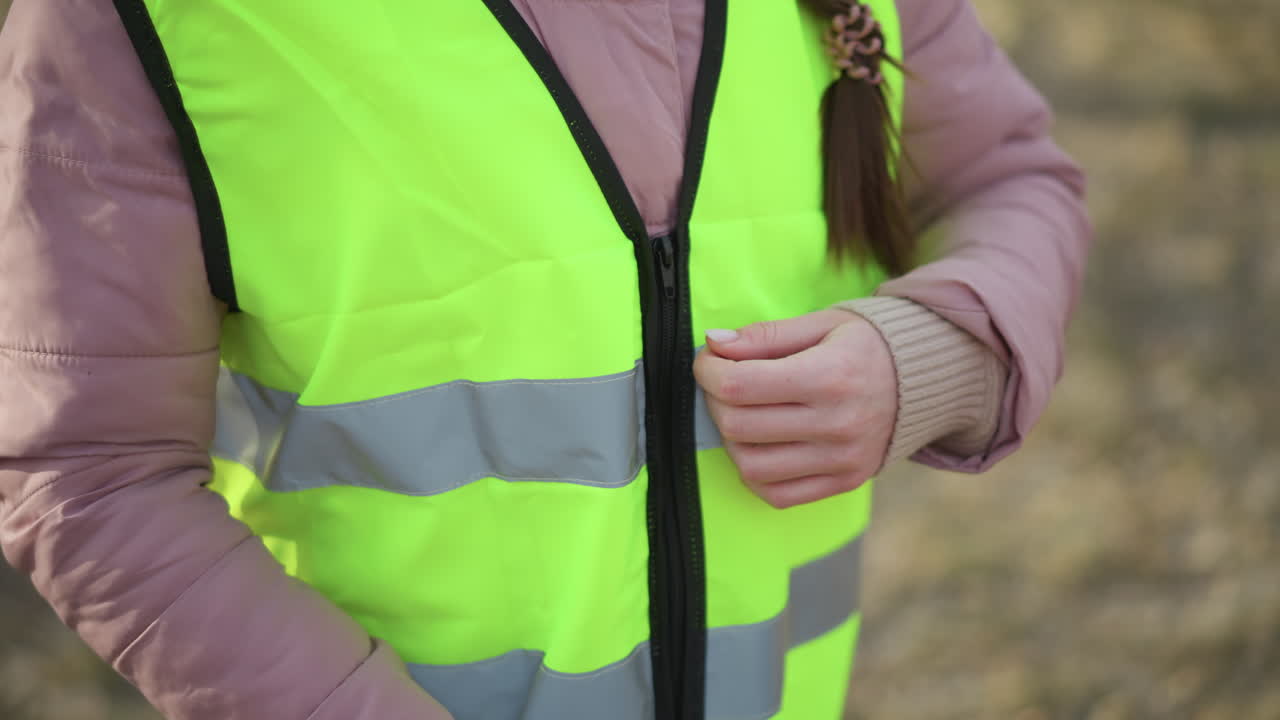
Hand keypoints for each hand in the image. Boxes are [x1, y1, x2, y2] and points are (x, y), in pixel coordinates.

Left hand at [693, 309, 896, 508]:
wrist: (925, 380)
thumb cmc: (866, 346)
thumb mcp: (821, 324)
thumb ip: (765, 335)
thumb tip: (714, 343)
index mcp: (830, 376)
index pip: (740, 385)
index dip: (708, 371)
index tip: (708, 359)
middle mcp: (837, 424)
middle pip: (739, 426)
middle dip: (715, 401)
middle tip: (723, 383)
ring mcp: (841, 460)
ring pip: (751, 466)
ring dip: (731, 439)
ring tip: (742, 414)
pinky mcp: (843, 482)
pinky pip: (777, 495)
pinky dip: (755, 473)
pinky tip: (760, 446)